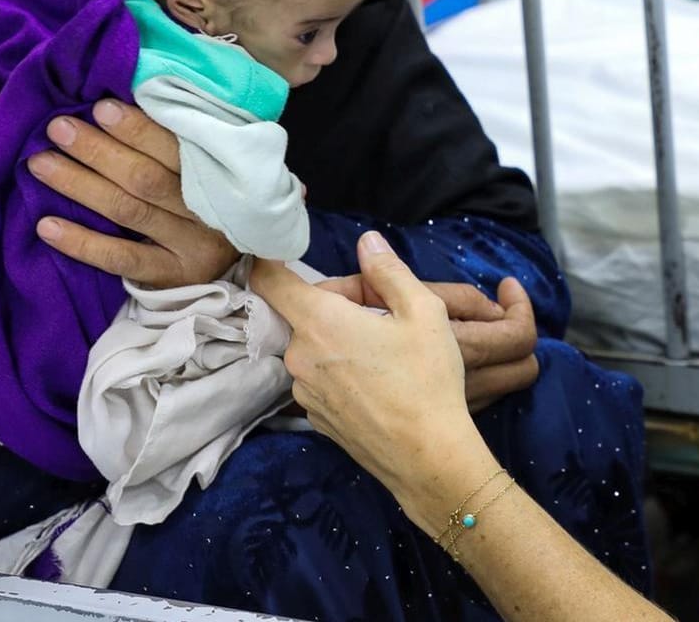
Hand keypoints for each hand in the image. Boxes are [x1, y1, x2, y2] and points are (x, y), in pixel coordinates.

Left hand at [28, 99, 237, 287]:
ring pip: (128, 210)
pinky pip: (121, 259)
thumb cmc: (210, 196)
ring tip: (41, 164)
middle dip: (98, 150)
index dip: (137, 129)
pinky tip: (47, 225)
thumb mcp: (210, 164)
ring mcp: (191, 246)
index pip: (175, 148)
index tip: (99, 108)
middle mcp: (209, 209)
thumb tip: (118, 102)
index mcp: (220, 172)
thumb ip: (179, 140)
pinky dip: (83, 242)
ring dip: (80, 185)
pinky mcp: (172, 276)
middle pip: (146, 177)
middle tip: (58, 128)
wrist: (235, 261)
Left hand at [251, 234, 498, 530]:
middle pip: (304, 314)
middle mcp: (299, 357)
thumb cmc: (427, 378)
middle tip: (384, 314)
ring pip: (315, 348)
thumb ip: (389, 271)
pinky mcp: (316, 420)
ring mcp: (305, 393)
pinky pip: (322, 380)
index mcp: (319, 322)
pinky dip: (342, 372)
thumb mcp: (423, 311)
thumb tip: (367, 242)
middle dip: (338, 306)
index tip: (278, 250)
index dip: (269, 259)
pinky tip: (380, 385)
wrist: (428, 456)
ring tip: (387, 354)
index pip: (269, 280)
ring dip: (340, 341)